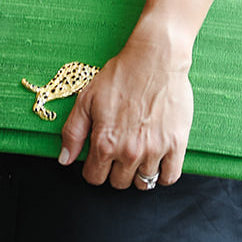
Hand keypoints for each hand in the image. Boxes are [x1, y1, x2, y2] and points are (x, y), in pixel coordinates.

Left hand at [57, 38, 192, 189]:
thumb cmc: (121, 74)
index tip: (100, 159)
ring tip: (139, 155)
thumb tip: (65, 159)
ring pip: (143, 183)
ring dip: (138, 173)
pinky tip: (158, 161)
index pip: (94, 177)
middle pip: (119, 183)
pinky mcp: (176, 144)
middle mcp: (129, 151)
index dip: (94, 169)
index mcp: (105, 142)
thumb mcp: (86, 99)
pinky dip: (162, 175)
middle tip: (120, 153)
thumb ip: (73, 133)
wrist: (155, 58)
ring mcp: (154, 149)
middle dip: (116, 171)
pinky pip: (169, 177)